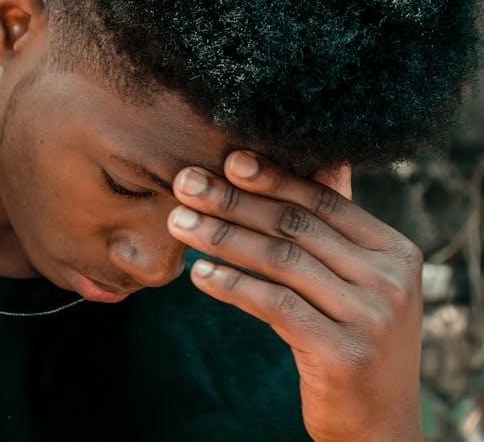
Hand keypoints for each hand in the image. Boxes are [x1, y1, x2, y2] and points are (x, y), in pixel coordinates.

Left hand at [167, 151, 423, 441]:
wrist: (381, 426)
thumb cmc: (355, 341)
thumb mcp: (360, 282)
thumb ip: (338, 229)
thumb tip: (324, 162)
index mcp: (394, 252)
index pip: (323, 201)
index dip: (273, 177)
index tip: (227, 160)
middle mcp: (389, 279)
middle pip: (295, 226)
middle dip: (233, 201)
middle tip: (184, 184)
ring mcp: (370, 317)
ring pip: (279, 260)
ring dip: (221, 237)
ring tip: (179, 223)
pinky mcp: (343, 352)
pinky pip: (274, 305)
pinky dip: (232, 285)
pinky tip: (199, 274)